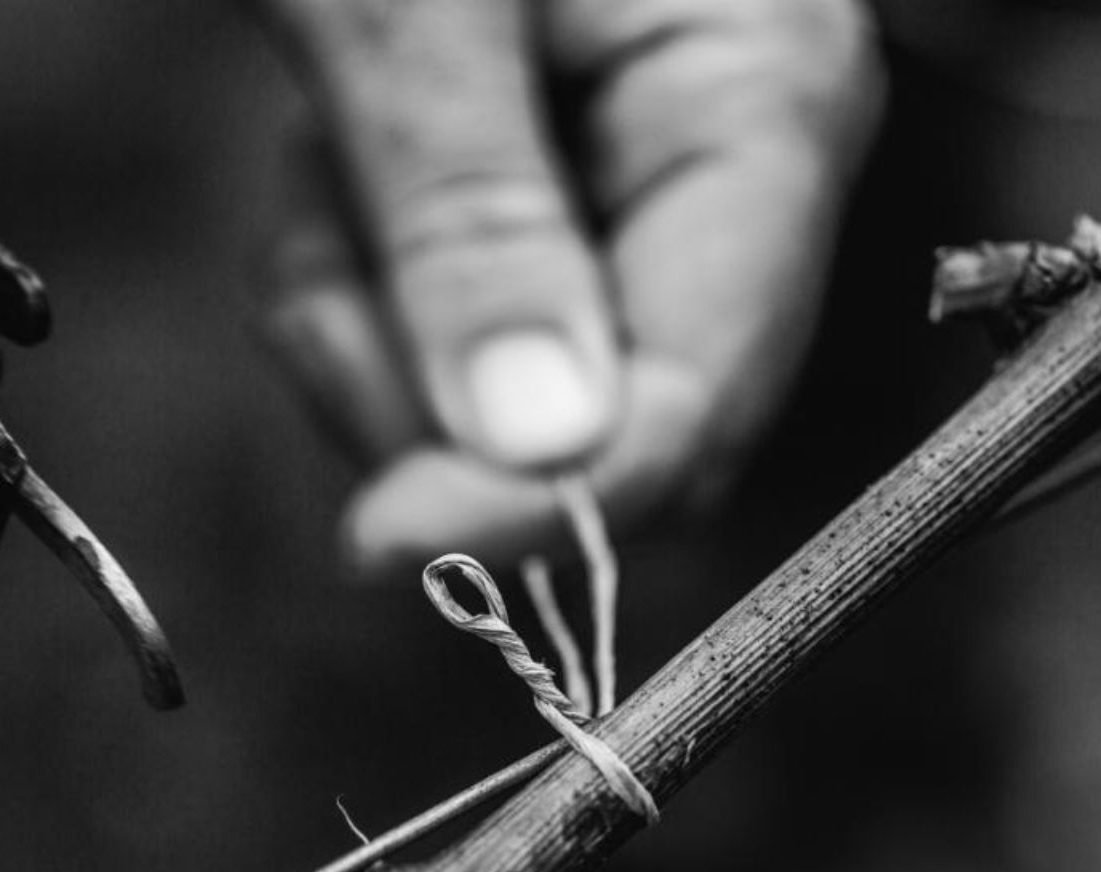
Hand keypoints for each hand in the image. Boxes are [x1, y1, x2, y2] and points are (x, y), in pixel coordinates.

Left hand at [254, 0, 881, 572]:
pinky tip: (345, 166)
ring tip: (338, 157)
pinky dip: (356, 290)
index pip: (705, 394)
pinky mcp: (549, 217)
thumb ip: (475, 210)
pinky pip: (447, 339)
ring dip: (375, 329)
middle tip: (336, 263)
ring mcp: (635, 205)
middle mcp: (725, 178)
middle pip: (608, 430)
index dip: (560, 501)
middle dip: (437, 398)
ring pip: (507, 406)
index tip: (390, 539)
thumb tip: (540, 449)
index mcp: (764, 103)